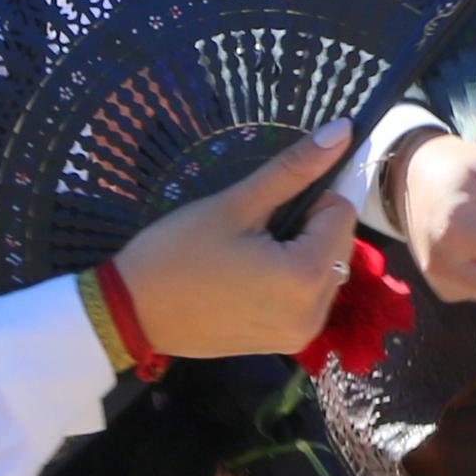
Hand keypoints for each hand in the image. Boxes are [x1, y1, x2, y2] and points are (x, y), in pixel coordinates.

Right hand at [111, 123, 359, 363]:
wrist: (132, 312)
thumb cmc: (177, 252)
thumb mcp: (236, 204)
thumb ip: (294, 169)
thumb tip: (344, 131)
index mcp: (306, 276)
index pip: (342, 213)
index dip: (309, 199)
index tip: (266, 207)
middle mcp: (315, 313)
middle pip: (339, 245)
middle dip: (308, 228)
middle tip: (255, 231)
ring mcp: (300, 334)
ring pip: (326, 272)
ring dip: (301, 254)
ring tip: (249, 255)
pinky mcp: (284, 344)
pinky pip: (309, 299)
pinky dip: (291, 281)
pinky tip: (250, 279)